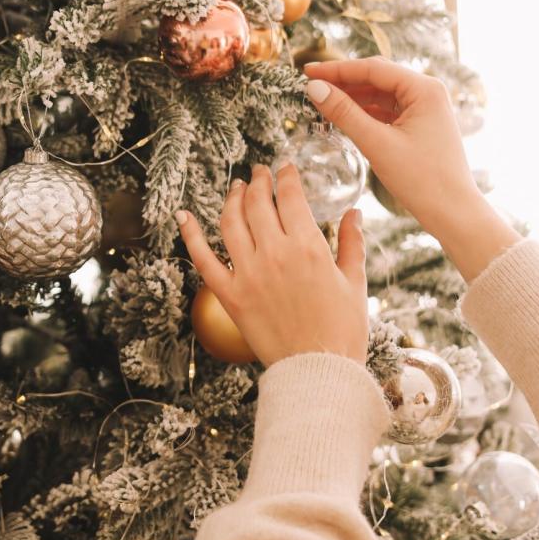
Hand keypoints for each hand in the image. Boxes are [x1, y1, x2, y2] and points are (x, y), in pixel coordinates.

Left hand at [176, 164, 367, 365]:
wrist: (318, 371)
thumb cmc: (343, 329)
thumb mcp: (354, 282)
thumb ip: (351, 242)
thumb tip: (354, 212)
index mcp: (308, 247)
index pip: (290, 197)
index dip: (286, 176)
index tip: (285, 168)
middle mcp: (273, 254)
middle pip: (257, 204)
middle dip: (259, 181)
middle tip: (259, 172)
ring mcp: (247, 274)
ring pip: (230, 222)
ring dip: (231, 199)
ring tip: (236, 188)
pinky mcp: (229, 295)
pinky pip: (203, 259)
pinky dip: (190, 235)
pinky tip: (183, 216)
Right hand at [301, 57, 478, 233]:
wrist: (452, 211)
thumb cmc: (422, 179)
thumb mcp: (376, 143)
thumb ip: (344, 113)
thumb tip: (314, 88)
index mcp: (424, 89)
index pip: (373, 69)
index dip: (337, 69)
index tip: (308, 71)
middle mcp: (427, 92)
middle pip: (376, 77)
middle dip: (343, 81)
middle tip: (311, 84)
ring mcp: (425, 108)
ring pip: (380, 94)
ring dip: (352, 96)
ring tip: (322, 101)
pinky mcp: (420, 124)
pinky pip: (386, 110)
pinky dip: (363, 111)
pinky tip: (343, 116)